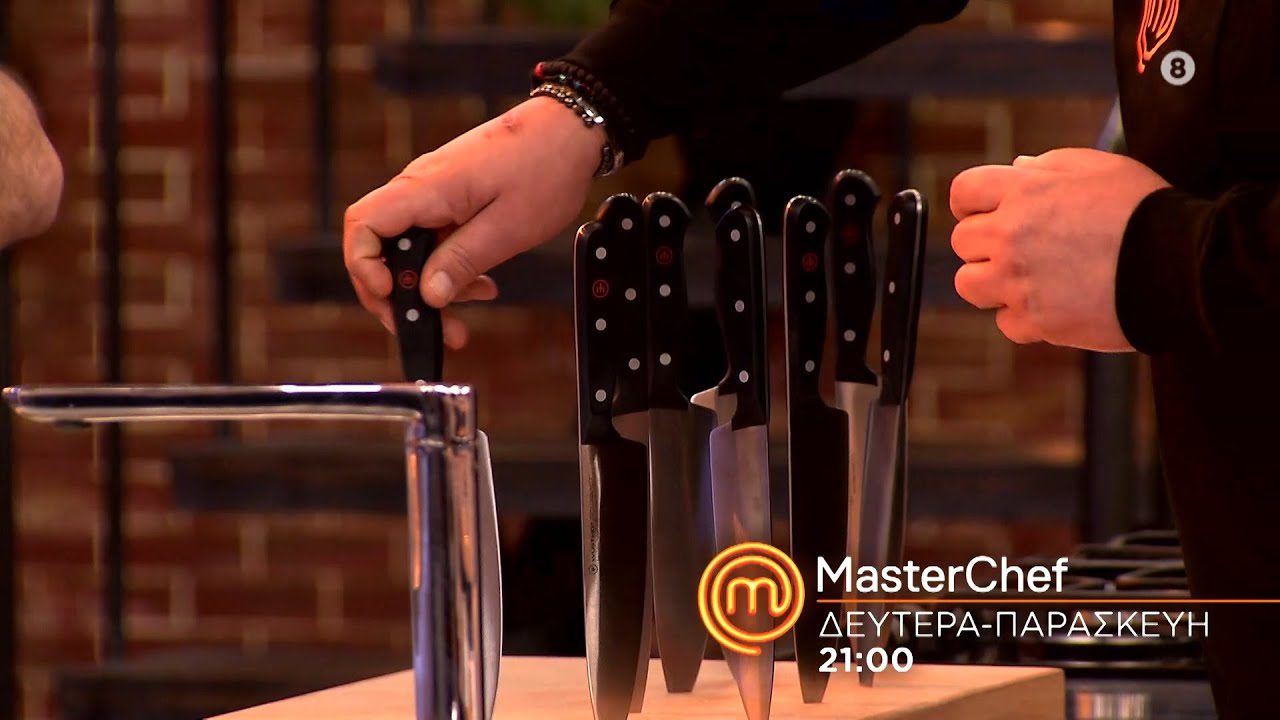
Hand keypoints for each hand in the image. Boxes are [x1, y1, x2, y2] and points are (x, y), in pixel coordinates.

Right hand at [344, 96, 604, 346]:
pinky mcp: (452, 198)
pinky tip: (479, 285)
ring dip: (429, 287)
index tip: (392, 296)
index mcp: (426, 188)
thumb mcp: (507, 228)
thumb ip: (461, 261)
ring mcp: (435, 192)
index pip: (363, 225)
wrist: (570, 129)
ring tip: (462, 319)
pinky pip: (433, 238)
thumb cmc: (544, 167)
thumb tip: (427, 296)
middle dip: (400, 293)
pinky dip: (448, 267)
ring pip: (409, 248)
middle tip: (430, 328)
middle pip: (380, 244)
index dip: (364, 267)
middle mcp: (421, 186)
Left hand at [949, 148, 1170, 351]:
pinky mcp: (1035, 319)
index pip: (963, 191)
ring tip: (1029, 279)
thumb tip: (1016, 169)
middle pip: (962, 242)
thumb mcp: (1100, 167)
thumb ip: (1050, 166)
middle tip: (1020, 249)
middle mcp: (1011, 234)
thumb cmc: (1145, 210)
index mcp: (1024, 191)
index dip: (971, 203)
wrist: (1180, 264)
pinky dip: (1025, 318)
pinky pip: (1006, 322)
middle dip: (985, 244)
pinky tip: (1055, 304)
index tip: (983, 213)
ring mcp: (1019, 280)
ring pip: (970, 285)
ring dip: (992, 283)